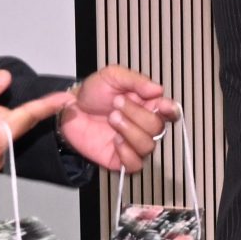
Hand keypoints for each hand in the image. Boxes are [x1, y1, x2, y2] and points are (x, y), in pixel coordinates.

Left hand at [50, 63, 180, 173]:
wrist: (70, 110)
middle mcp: (142, 125)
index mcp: (147, 105)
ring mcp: (133, 143)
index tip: (161, 105)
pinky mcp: (121, 158)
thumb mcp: (112, 76)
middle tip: (117, 104)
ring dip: (129, 131)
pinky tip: (114, 140)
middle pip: (158, 128)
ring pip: (148, 146)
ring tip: (112, 119)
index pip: (170, 112)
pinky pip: (135, 164)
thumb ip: (136, 80)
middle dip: (137, 115)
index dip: (170, 110)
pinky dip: (126, 153)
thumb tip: (158, 89)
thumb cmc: (91, 93)